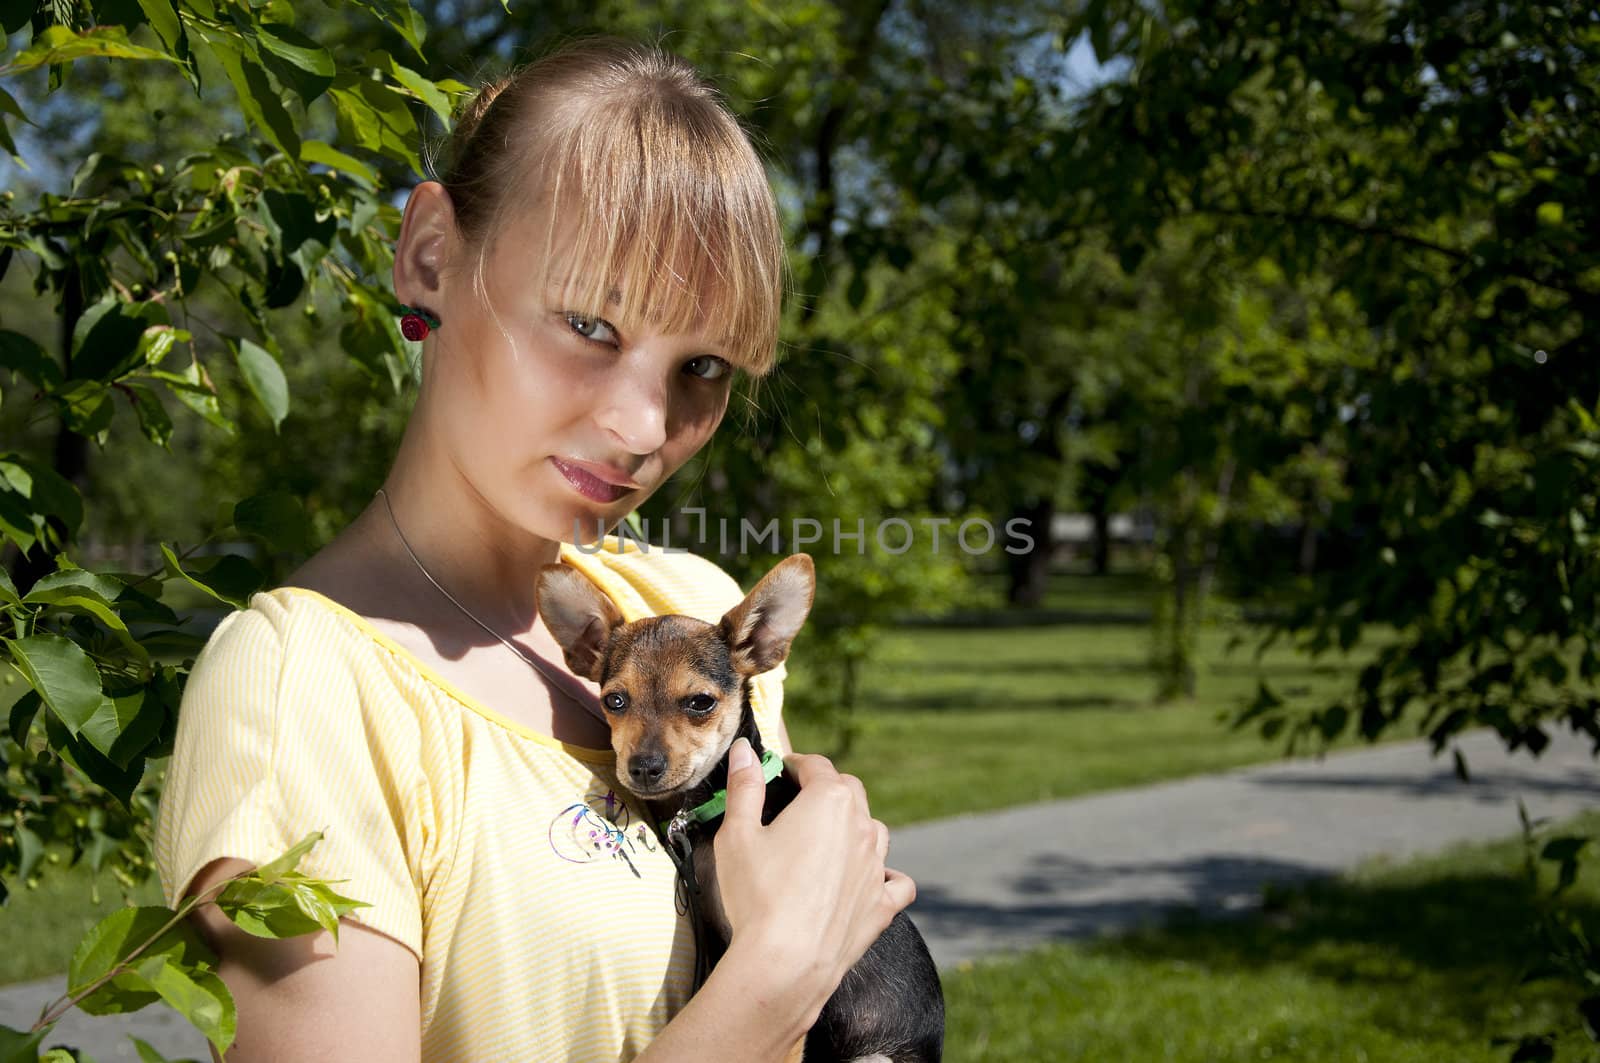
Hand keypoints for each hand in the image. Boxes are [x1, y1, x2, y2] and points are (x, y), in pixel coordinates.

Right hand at [710, 739, 914, 1009]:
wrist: (787, 961)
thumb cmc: (758, 895)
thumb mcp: (737, 833)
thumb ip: (744, 787)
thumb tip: (744, 750)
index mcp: (829, 800)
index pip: (816, 766)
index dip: (795, 764)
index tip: (781, 770)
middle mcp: (861, 826)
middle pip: (849, 790)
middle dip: (826, 788)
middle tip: (799, 800)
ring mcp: (876, 866)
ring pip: (875, 830)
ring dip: (855, 826)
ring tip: (829, 839)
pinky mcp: (882, 904)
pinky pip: (896, 882)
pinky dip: (885, 876)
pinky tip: (871, 880)